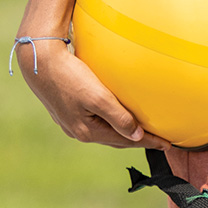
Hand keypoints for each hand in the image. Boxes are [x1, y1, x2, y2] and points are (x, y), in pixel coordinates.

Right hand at [15, 37, 171, 150]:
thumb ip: (119, 117)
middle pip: (116, 139)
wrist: (39, 62)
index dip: (148, 142)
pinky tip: (118, 116)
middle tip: (160, 140)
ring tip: (143, 131)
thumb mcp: (98, 97)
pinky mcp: (69, 109)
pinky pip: (98, 121)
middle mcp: (79, 130)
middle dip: (138, 140)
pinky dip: (113, 122)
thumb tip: (137, 137)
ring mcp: (72, 121)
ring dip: (125, 132)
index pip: (126, 140)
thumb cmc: (70, 76)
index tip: (168, 145)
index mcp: (87, 131)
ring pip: (106, 131)